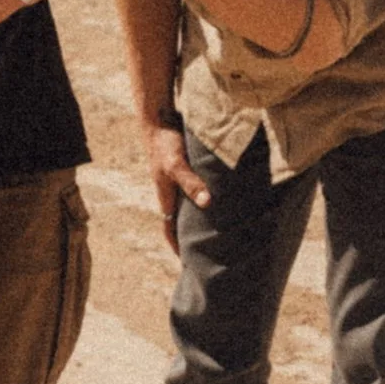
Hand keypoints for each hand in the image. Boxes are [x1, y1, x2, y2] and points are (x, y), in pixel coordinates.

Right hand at [144, 118, 211, 255]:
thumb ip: (190, 182)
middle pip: (182, 221)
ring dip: (204, 217)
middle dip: (193, 237)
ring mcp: (180, 180)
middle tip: (213, 252)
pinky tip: (226, 197)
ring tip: (223, 229)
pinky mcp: (189, 168)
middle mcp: (173, 192)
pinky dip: (209, 196)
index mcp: (167, 197)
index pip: (169, 230)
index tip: (189, 265)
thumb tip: (206, 203)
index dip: (177, 247)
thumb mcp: (177, 164)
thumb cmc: (165, 143)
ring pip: (192, 205)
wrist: (158, 117)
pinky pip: (199, 188)